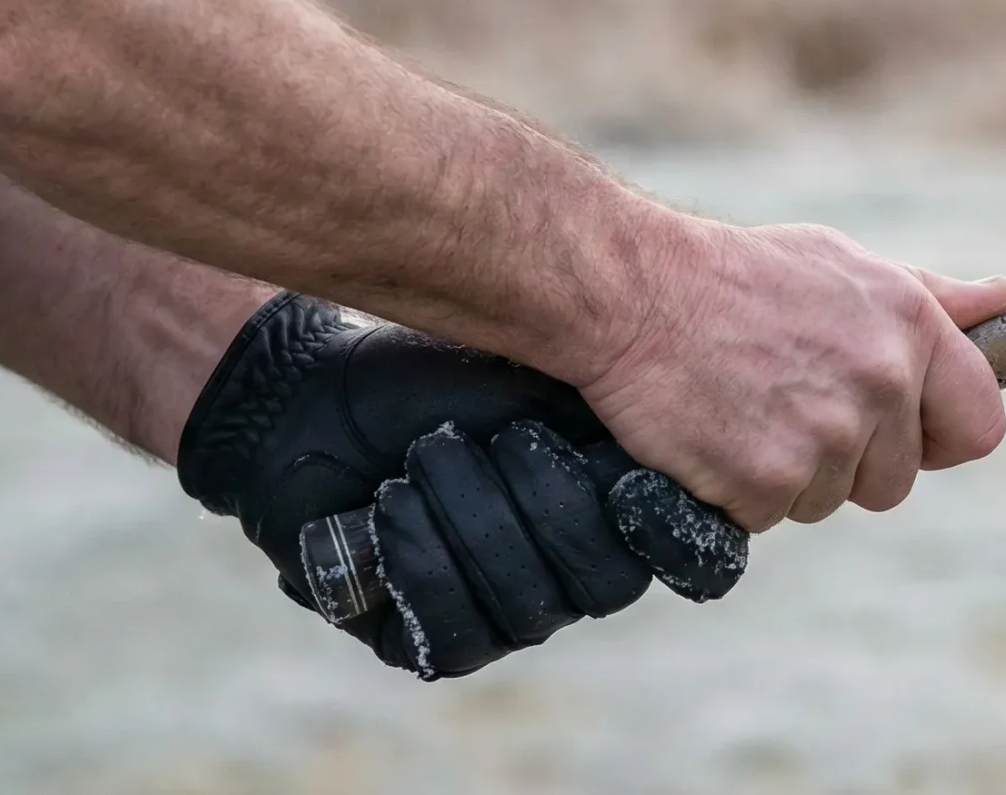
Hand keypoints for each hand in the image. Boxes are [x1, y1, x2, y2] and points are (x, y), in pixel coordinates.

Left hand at [177, 294, 744, 679]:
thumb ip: (614, 407)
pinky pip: (454, 633)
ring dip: (469, 518)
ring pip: (528, 607)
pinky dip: (418, 559)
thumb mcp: (536, 368)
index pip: (690, 554)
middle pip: (606, 581)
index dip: (669, 529)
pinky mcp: (432, 638)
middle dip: (543, 499)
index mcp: (618, 504)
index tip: (627, 476)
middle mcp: (575, 569)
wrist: (315, 394)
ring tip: (421, 457)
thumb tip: (686, 434)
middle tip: (489, 433)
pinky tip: (387, 506)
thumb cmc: (433, 372)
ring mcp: (507, 611)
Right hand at [578, 221, 1005, 532]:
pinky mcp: (768, 480)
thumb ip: (927, 296)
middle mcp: (881, 382)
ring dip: (787, 475)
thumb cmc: (737, 276)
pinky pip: (769, 517)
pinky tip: (713, 434)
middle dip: (845, 461)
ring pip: (828, 501)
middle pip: (893, 480)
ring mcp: (827, 436)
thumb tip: (1001, 300)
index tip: (900, 433)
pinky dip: (737, 492)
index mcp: (910, 327)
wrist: (632, 290)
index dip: (938, 439)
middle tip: (783, 406)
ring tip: (743, 408)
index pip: (979, 425)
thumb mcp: (842, 264)